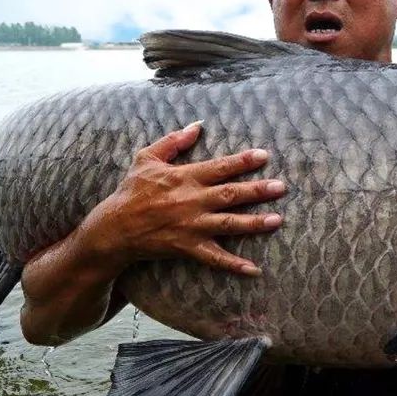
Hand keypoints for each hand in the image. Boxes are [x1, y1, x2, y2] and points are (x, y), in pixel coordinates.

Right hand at [82, 121, 285, 275]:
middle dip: (258, 191)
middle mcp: (192, 201)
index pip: (220, 167)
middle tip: (281, 187)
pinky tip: (254, 269)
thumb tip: (197, 126)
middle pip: (231, 194)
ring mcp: (192, 226)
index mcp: (185, 177)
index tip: (265, 156)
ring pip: (229, 224)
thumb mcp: (146, 158)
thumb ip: (173, 141)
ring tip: (278, 220)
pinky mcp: (188, 247)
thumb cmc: (132, 191)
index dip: (243, 161)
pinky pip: (214, 258)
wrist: (114, 228)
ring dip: (255, 223)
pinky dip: (234, 264)